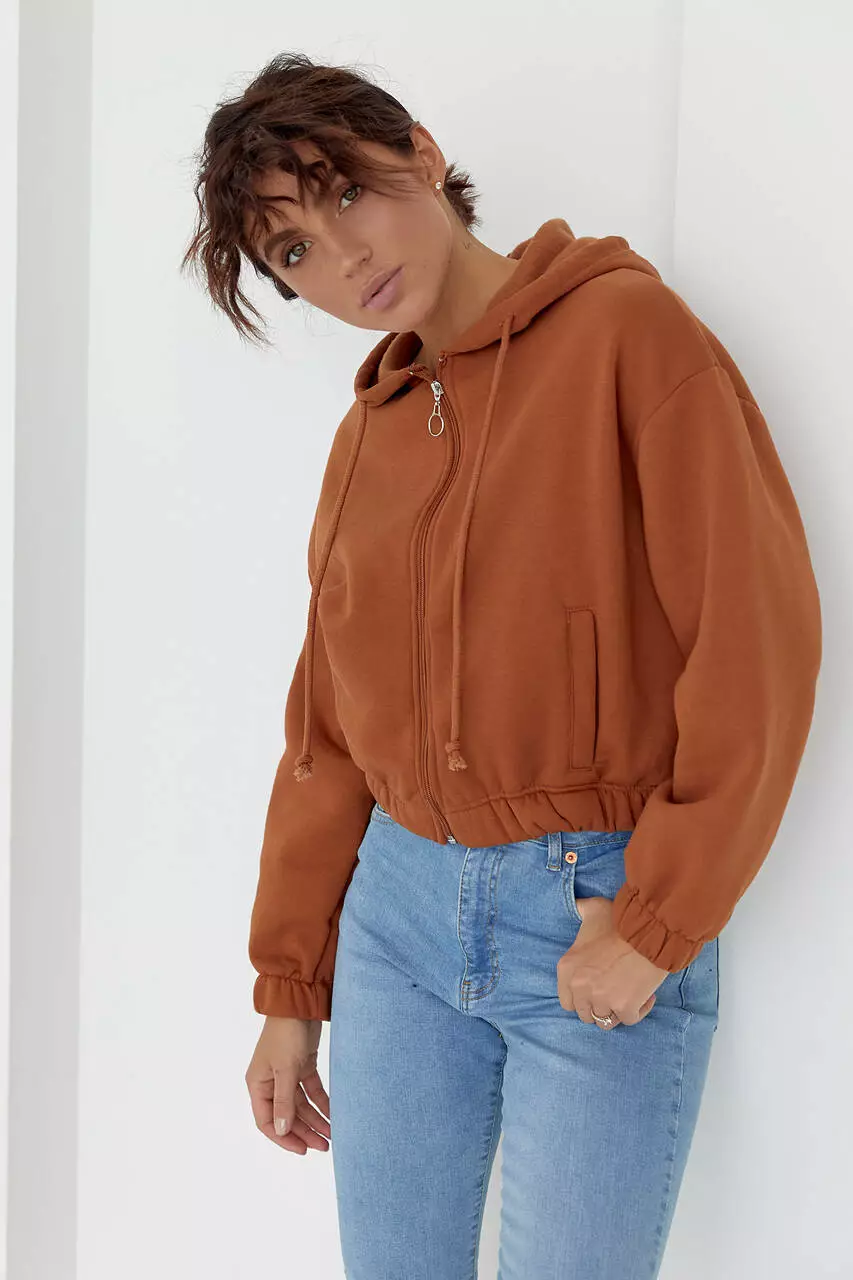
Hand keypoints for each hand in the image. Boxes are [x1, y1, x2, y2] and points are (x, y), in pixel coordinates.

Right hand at [245, 1016, 330, 1153]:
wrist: (300, 1002)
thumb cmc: (286, 1034)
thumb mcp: (285, 1070)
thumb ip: (284, 1102)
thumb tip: (282, 1131)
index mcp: (258, 1084)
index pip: (267, 1121)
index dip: (284, 1138)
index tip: (303, 1150)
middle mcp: (270, 1082)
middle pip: (287, 1115)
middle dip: (304, 1131)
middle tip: (324, 1145)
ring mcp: (287, 1074)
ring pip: (301, 1105)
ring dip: (315, 1119)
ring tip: (332, 1135)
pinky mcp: (302, 1065)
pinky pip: (311, 1091)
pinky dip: (322, 1102)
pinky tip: (333, 1114)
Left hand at [557, 895, 669, 1028]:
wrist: (647, 929)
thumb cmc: (620, 919)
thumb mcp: (592, 908)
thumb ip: (580, 909)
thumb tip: (577, 904)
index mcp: (567, 968)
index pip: (567, 1001)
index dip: (582, 998)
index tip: (596, 989)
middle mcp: (580, 987)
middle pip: (585, 1014)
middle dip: (599, 1005)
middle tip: (614, 992)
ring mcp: (601, 999)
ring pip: (606, 1021)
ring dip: (617, 1011)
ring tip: (628, 994)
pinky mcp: (624, 1008)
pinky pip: (629, 1020)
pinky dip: (639, 1010)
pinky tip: (645, 995)